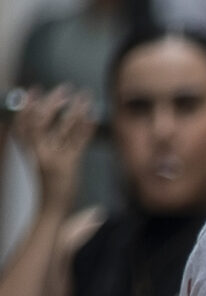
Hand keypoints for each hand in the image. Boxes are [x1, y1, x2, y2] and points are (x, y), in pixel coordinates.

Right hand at [10, 86, 94, 214]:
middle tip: (65, 89)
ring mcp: (55, 159)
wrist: (52, 206)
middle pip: (41, 122)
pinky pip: (79, 142)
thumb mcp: (36, 158)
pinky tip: (93, 115)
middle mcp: (38, 152)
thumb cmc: (47, 180)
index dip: (26, 106)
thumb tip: (37, 116)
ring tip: (83, 96)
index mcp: (28, 150)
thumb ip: (34, 140)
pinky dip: (86, 127)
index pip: (22, 123)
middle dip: (52, 102)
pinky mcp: (71, 165)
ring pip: (63, 129)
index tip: (33, 89)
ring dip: (75, 109)